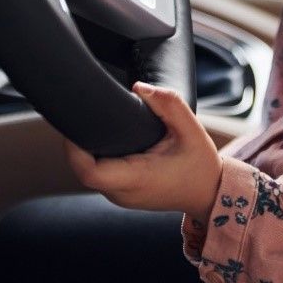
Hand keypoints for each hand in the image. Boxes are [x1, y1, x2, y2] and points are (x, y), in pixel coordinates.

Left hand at [64, 82, 221, 224]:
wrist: (208, 194)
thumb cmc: (200, 164)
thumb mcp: (193, 130)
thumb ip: (169, 105)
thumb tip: (140, 87)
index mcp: (138, 178)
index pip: (89, 171)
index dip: (74, 147)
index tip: (76, 122)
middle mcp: (122, 192)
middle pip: (81, 168)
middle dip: (76, 141)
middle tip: (81, 112)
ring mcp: (119, 196)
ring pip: (86, 171)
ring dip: (84, 149)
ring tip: (92, 121)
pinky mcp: (120, 193)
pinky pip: (97, 174)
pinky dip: (95, 155)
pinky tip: (103, 136)